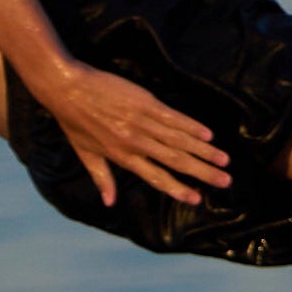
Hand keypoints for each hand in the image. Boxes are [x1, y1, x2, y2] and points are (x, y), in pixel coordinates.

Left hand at [36, 61, 231, 208]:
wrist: (67, 88)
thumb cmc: (74, 121)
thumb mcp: (85, 153)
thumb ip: (102, 178)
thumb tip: (110, 203)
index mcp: (123, 157)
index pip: (156, 177)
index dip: (178, 189)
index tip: (197, 198)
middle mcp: (136, 143)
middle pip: (175, 161)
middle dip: (202, 172)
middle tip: (225, 181)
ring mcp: (142, 122)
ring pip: (179, 141)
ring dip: (204, 151)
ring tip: (224, 160)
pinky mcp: (145, 102)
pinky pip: (173, 118)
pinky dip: (191, 126)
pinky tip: (208, 135)